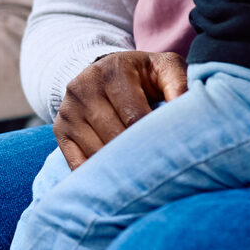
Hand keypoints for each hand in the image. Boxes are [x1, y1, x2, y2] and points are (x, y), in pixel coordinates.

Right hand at [54, 51, 187, 168]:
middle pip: (113, 137)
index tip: (172, 153)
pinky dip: (97, 177)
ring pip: (96, 153)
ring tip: (142, 177)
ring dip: (120, 169)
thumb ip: (180, 85)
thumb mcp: (165, 68)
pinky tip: (117, 181)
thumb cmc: (144, 75)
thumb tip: (190, 111)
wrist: (105, 71)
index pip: (134, 117)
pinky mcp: (60, 130)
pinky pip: (77, 164)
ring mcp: (68, 111)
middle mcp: (83, 88)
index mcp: (112, 71)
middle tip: (160, 172)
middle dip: (138, 156)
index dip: (154, 139)